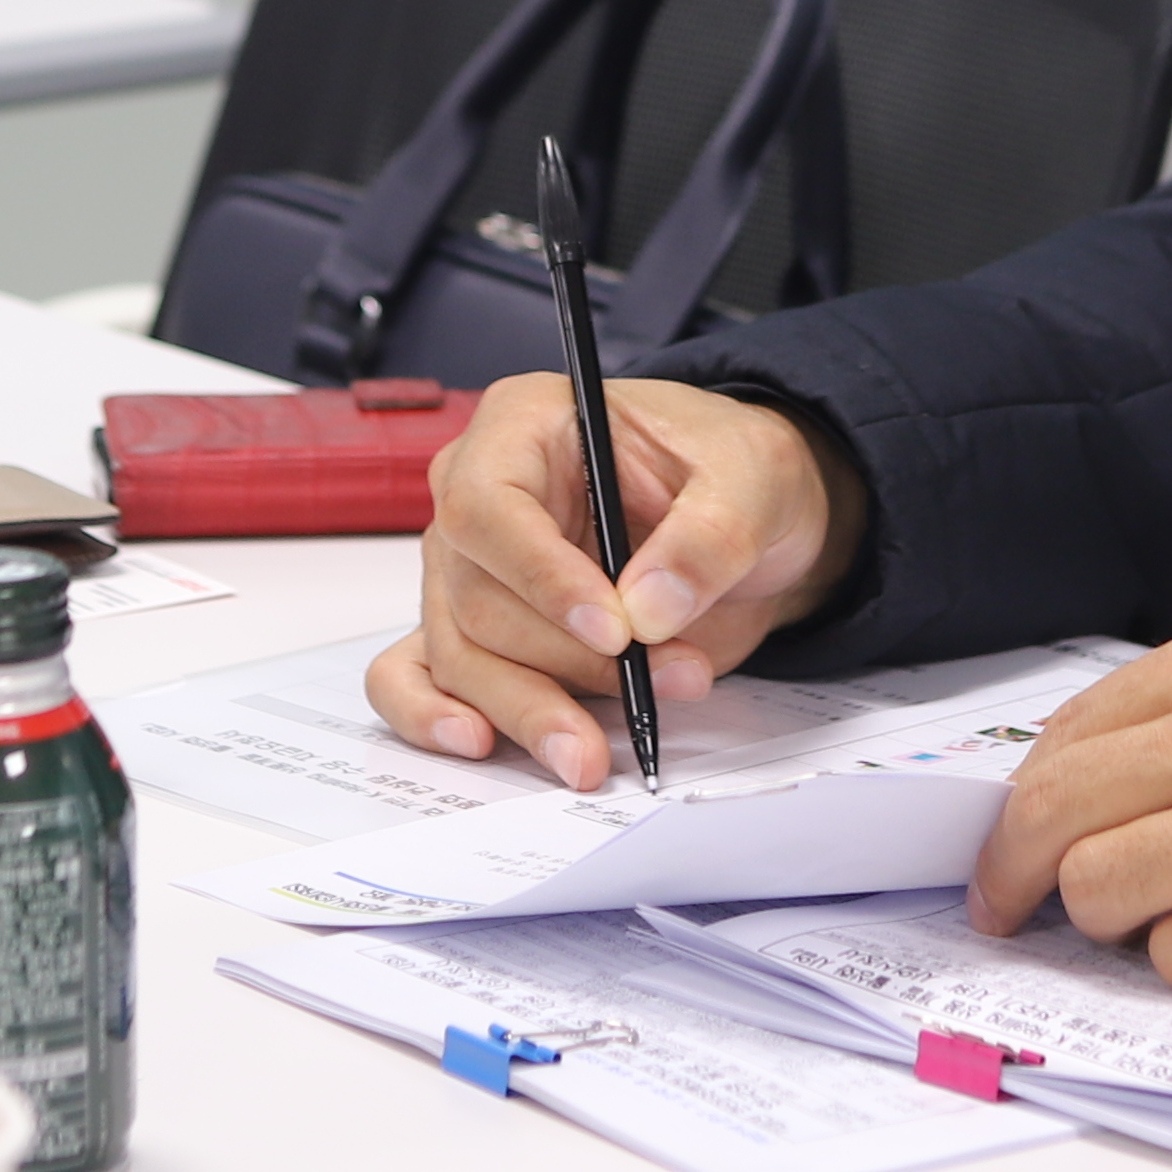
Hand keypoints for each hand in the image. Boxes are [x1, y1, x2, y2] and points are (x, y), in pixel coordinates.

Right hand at [365, 375, 867, 789]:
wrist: (744, 523)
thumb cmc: (732, 474)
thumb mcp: (753, 480)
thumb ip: (709, 538)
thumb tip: (649, 610)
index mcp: (524, 426)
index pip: (489, 505)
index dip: (541, 576)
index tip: (615, 631)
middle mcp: (476, 494)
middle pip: (479, 598)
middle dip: (571, 662)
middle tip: (669, 683)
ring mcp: (467, 567)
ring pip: (462, 654)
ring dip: (536, 708)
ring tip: (608, 745)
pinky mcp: (476, 630)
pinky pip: (418, 674)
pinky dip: (431, 715)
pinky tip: (479, 742)